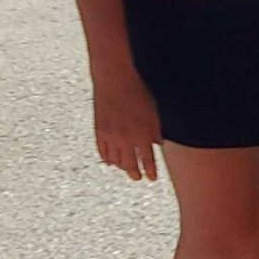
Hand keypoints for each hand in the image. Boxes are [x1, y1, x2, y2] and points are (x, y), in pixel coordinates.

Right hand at [92, 65, 160, 180]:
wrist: (114, 80)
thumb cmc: (137, 91)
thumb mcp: (153, 110)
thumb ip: (155, 130)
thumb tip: (159, 144)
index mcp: (142, 133)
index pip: (147, 160)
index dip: (150, 171)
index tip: (152, 178)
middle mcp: (125, 139)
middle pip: (130, 164)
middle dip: (135, 173)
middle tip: (138, 178)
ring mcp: (110, 137)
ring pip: (116, 161)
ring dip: (122, 168)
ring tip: (127, 170)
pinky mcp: (99, 132)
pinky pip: (103, 152)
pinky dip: (108, 159)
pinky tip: (112, 162)